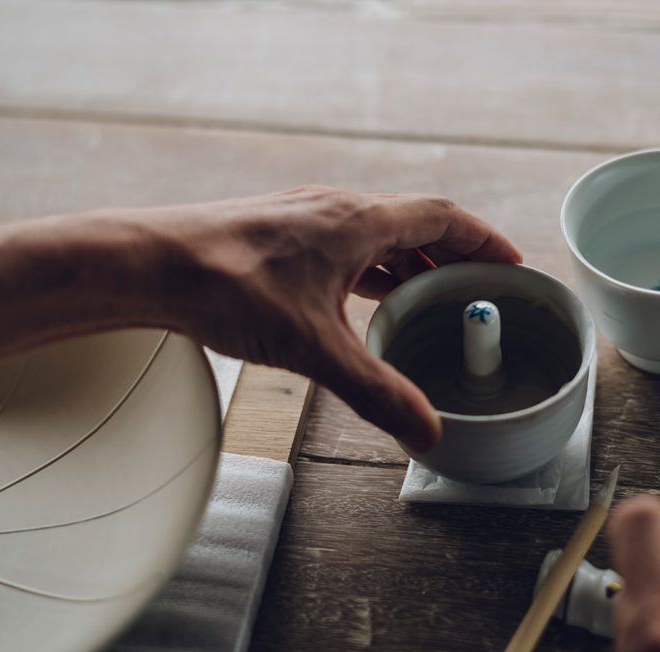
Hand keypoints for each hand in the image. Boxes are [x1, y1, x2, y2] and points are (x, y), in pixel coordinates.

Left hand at [156, 186, 520, 450]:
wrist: (149, 265)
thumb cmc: (226, 286)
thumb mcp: (313, 349)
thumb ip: (376, 392)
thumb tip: (427, 432)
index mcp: (358, 221)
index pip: (443, 218)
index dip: (483, 240)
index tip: (510, 261)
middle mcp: (336, 211)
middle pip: (414, 225)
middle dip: (452, 257)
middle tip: (476, 291)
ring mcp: (305, 221)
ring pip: (376, 236)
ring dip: (410, 264)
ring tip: (432, 299)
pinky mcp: (278, 236)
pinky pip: (344, 247)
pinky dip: (370, 270)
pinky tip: (365, 301)